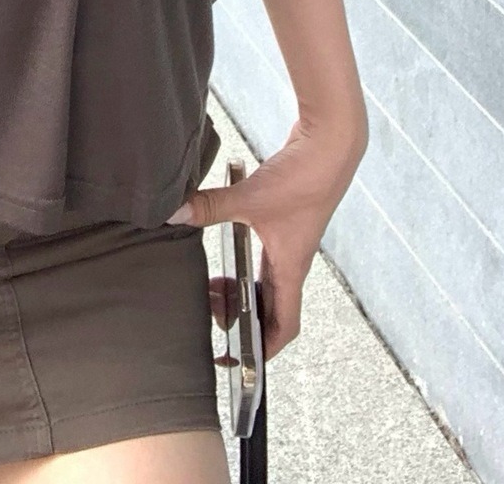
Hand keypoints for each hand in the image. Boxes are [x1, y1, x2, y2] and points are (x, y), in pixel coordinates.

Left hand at [167, 114, 366, 359]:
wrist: (330, 144)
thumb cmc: (303, 178)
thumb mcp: (250, 198)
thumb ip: (210, 207)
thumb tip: (173, 214)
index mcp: (290, 269)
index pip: (282, 327)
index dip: (262, 350)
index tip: (235, 359)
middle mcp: (292, 261)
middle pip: (269, 307)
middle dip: (240, 315)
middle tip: (210, 307)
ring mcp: (289, 241)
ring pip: (264, 279)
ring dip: (239, 285)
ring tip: (211, 279)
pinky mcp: (284, 219)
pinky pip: (261, 253)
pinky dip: (242, 257)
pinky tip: (222, 241)